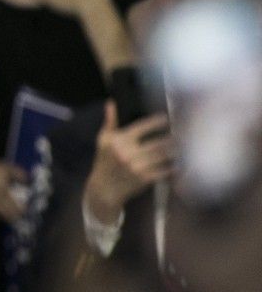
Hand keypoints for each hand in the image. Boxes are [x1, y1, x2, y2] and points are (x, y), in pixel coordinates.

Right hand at [88, 103, 174, 225]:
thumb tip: (111, 103)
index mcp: (119, 141)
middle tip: (186, 132)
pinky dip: (175, 167)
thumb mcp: (103, 140)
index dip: (157, 122)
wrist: (104, 189)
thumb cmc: (104, 161)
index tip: (167, 118)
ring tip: (188, 145)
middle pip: (159, 142)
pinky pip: (165, 170)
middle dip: (173, 138)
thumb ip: (110, 121)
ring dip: (177, 150)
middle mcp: (129, 152)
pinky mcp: (144, 178)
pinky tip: (182, 162)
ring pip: (164, 156)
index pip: (142, 127)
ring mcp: (137, 166)